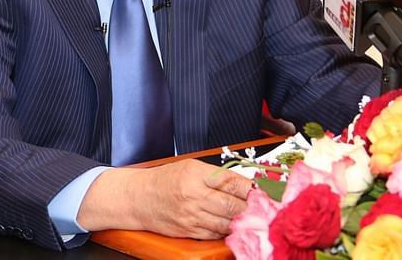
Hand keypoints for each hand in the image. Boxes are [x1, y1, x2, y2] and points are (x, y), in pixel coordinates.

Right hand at [77, 159, 250, 238]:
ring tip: (251, 218)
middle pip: (233, 205)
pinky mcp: (188, 231)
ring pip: (227, 223)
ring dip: (241, 222)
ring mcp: (191, 216)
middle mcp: (194, 196)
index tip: (262, 191)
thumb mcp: (191, 167)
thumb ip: (216, 175)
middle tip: (263, 207)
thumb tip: (244, 184)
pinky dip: (226, 231)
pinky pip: (214, 234)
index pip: (232, 182)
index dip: (251, 188)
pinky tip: (231, 226)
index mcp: (196, 175)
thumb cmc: (165, 179)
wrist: (138, 197)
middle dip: (251, 208)